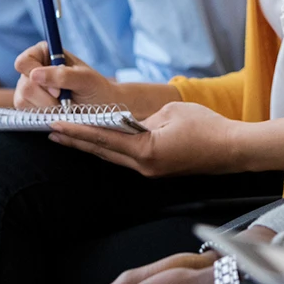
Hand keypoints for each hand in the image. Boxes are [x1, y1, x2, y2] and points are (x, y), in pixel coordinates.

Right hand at [14, 42, 116, 109]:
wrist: (101, 108)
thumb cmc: (95, 88)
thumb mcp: (85, 79)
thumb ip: (63, 75)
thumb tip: (34, 74)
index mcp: (44, 53)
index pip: (23, 62)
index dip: (36, 76)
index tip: (57, 91)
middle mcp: (33, 69)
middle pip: (24, 86)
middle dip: (46, 99)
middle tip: (65, 103)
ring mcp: (28, 88)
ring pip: (22, 102)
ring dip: (47, 109)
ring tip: (64, 107)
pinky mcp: (28, 106)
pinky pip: (26, 113)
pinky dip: (44, 116)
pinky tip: (58, 113)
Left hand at [49, 100, 240, 176]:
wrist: (232, 148)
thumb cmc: (207, 126)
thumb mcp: (172, 113)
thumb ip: (145, 120)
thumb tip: (132, 125)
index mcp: (146, 151)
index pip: (104, 139)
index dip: (79, 131)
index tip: (57, 124)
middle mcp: (144, 166)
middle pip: (103, 152)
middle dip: (76, 141)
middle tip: (51, 131)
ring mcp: (151, 171)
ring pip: (113, 157)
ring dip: (90, 146)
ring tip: (68, 137)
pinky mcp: (158, 169)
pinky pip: (128, 158)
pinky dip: (110, 149)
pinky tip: (101, 143)